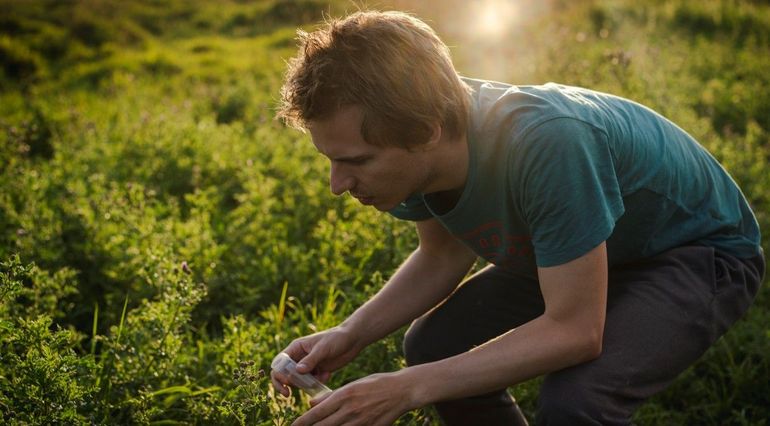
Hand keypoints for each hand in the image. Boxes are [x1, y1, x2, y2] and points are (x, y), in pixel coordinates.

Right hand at [272, 325, 363, 396]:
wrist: (352, 340)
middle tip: (292, 392)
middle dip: (289, 384)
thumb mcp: (323, 348)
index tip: (287, 382)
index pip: (279, 362)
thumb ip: (311, 360)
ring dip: (307, 384)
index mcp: (296, 348)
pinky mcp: (317, 372)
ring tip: (322, 376)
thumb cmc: (336, 338)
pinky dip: (318, 383)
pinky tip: (328, 375)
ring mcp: (308, 365)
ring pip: (298, 381)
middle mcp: (299, 357)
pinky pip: (311, 383)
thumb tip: (296, 371)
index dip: (278, 374)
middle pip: (285, 374)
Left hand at [292, 371, 413, 425]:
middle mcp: (350, 410)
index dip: (302, 421)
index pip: (317, 412)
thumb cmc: (376, 384)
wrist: (402, 390)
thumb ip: (332, 396)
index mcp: (344, 396)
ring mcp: (360, 422)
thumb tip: (312, 403)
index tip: (293, 425)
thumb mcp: (352, 385)